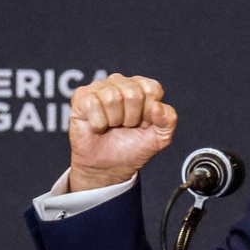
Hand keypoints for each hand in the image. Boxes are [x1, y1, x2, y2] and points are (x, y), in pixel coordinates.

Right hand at [68, 73, 177, 191]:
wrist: (109, 167)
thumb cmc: (133, 147)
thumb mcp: (160, 137)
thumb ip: (168, 120)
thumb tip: (157, 106)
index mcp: (142, 87)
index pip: (152, 89)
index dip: (149, 112)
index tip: (144, 123)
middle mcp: (121, 82)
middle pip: (133, 93)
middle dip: (132, 118)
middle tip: (125, 126)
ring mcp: (100, 88)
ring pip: (112, 97)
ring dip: (114, 120)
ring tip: (112, 126)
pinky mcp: (81, 97)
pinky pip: (92, 104)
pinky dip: (98, 122)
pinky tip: (98, 126)